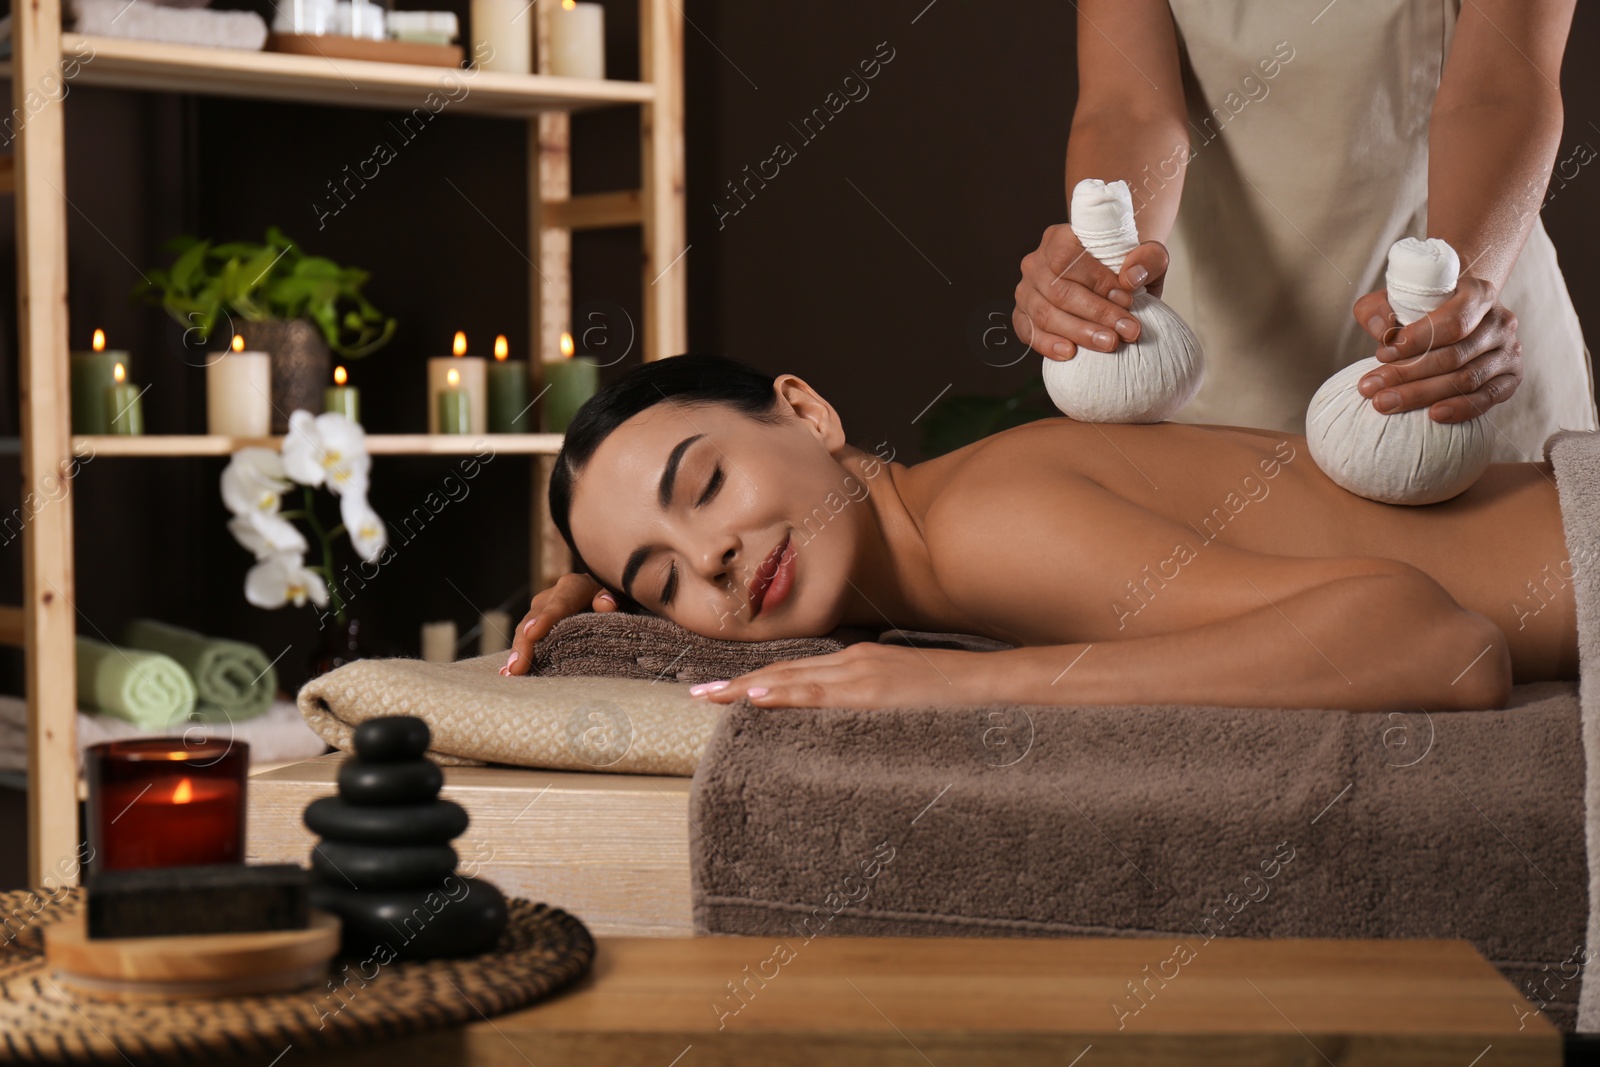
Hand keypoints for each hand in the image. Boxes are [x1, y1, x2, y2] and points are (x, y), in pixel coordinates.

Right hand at [503, 572, 616, 676]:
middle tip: (517, 666)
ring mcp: (543, 610)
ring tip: (511, 673)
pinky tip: (508, 672)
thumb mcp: (620, 593)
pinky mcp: (540, 624)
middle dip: (525, 642)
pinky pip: (527, 638)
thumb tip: (605, 604)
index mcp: (575, 586)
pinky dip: (520, 654)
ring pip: (526, 628)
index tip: (533, 634)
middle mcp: (554, 595)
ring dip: (519, 650)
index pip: (560, 602)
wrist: (611, 595)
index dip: (547, 618)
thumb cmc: (618, 596)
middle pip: (536, 617)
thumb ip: (612, 597)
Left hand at [686, 642, 993, 708]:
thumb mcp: (903, 691)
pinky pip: (823, 695)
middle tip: (696, 694)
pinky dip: (787, 695)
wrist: (996, 684)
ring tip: (711, 697)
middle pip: (784, 673)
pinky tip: (759, 698)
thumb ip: (871, 696)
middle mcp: (854, 662)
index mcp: (858, 662)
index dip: (755, 681)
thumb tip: (846, 712)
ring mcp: (863, 674)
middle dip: (737, 685)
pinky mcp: (876, 690)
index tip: (719, 690)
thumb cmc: (954, 694)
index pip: (795, 672)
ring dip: (749, 688)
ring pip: (795, 680)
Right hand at [1013, 223, 1169, 360]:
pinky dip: (1047, 344)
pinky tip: (1069, 353)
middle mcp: (1036, 262)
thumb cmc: (1127, 267)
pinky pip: (1028, 332)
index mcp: (1060, 238)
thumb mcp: (1147, 256)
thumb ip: (1148, 259)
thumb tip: (1131, 277)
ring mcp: (1026, 290)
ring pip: (1044, 314)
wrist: (1113, 280)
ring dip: (1078, 332)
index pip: (1068, 258)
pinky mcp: (1023, 315)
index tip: (1128, 300)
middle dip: (1095, 314)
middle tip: (1126, 331)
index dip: (1097, 281)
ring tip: (1109, 344)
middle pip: (1057, 290)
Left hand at [1351, 277, 1523, 422]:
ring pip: (1466, 379)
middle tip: (1370, 388)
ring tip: (1384, 403)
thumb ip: (1378, 308)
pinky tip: (1432, 415)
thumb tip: (1381, 330)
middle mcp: (1501, 321)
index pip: (1452, 321)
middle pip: (1454, 355)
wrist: (1456, 320)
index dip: (1417, 340)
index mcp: (1479, 294)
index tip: (1381, 354)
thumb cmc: (1421, 309)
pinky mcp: (1511, 378)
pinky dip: (1460, 408)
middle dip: (1407, 374)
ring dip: (1421, 394)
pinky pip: (1487, 398)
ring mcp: (1509, 351)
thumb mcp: (1396, 299)